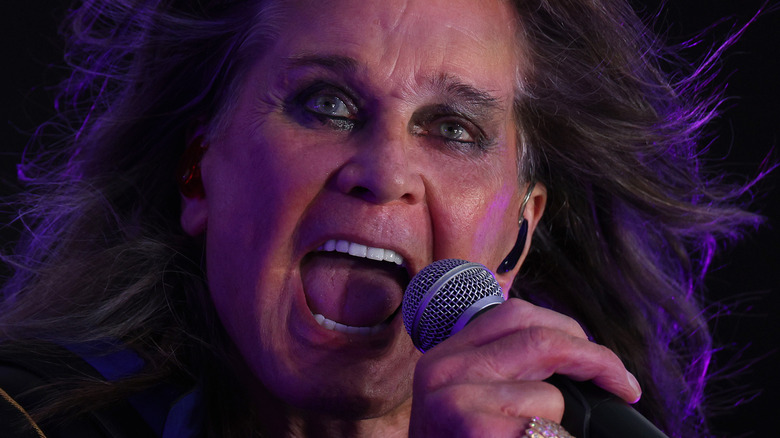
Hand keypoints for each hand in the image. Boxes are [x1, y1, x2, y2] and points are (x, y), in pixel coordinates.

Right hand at [408, 298, 640, 436]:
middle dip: (596, 360)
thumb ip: (501, 371)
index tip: (599, 357)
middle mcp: (442, 370)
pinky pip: (546, 428)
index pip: (514, 314)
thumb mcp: (466, 404)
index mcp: (443, 357)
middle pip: (541, 339)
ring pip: (549, 394)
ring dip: (563, 425)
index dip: (568, 329)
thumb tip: (572, 351)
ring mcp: (455, 400)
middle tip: (623, 385)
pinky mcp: (474, 430)